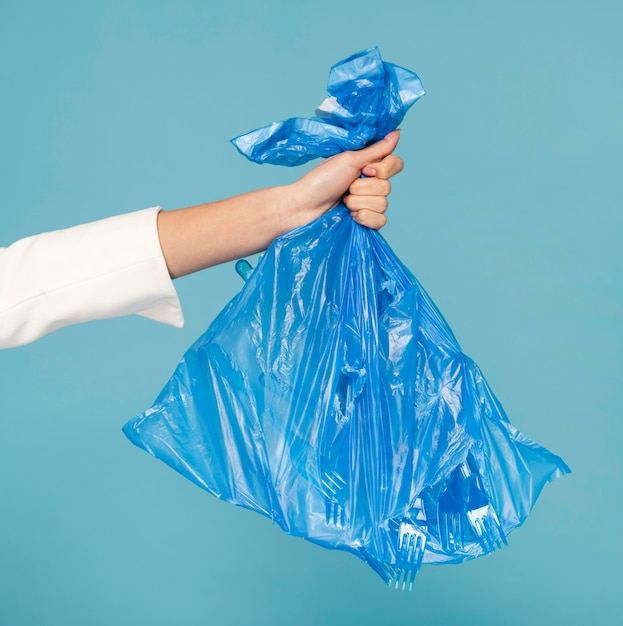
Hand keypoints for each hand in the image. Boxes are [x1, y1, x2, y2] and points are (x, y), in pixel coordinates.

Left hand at [286, 130, 403, 230]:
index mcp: (369, 166)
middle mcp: (371, 184)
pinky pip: (381, 221)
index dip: (382, 169)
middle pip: (387, 187)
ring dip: (358, 202)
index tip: (364, 169)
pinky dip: (364, 218)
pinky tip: (351, 216)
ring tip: (343, 202)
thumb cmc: (321, 181)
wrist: (304, 206)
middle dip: (362, 188)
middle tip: (346, 187)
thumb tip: (397, 132)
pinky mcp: (366, 221)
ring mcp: (369, 204)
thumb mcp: (349, 160)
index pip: (396, 165)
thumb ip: (376, 149)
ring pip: (383, 204)